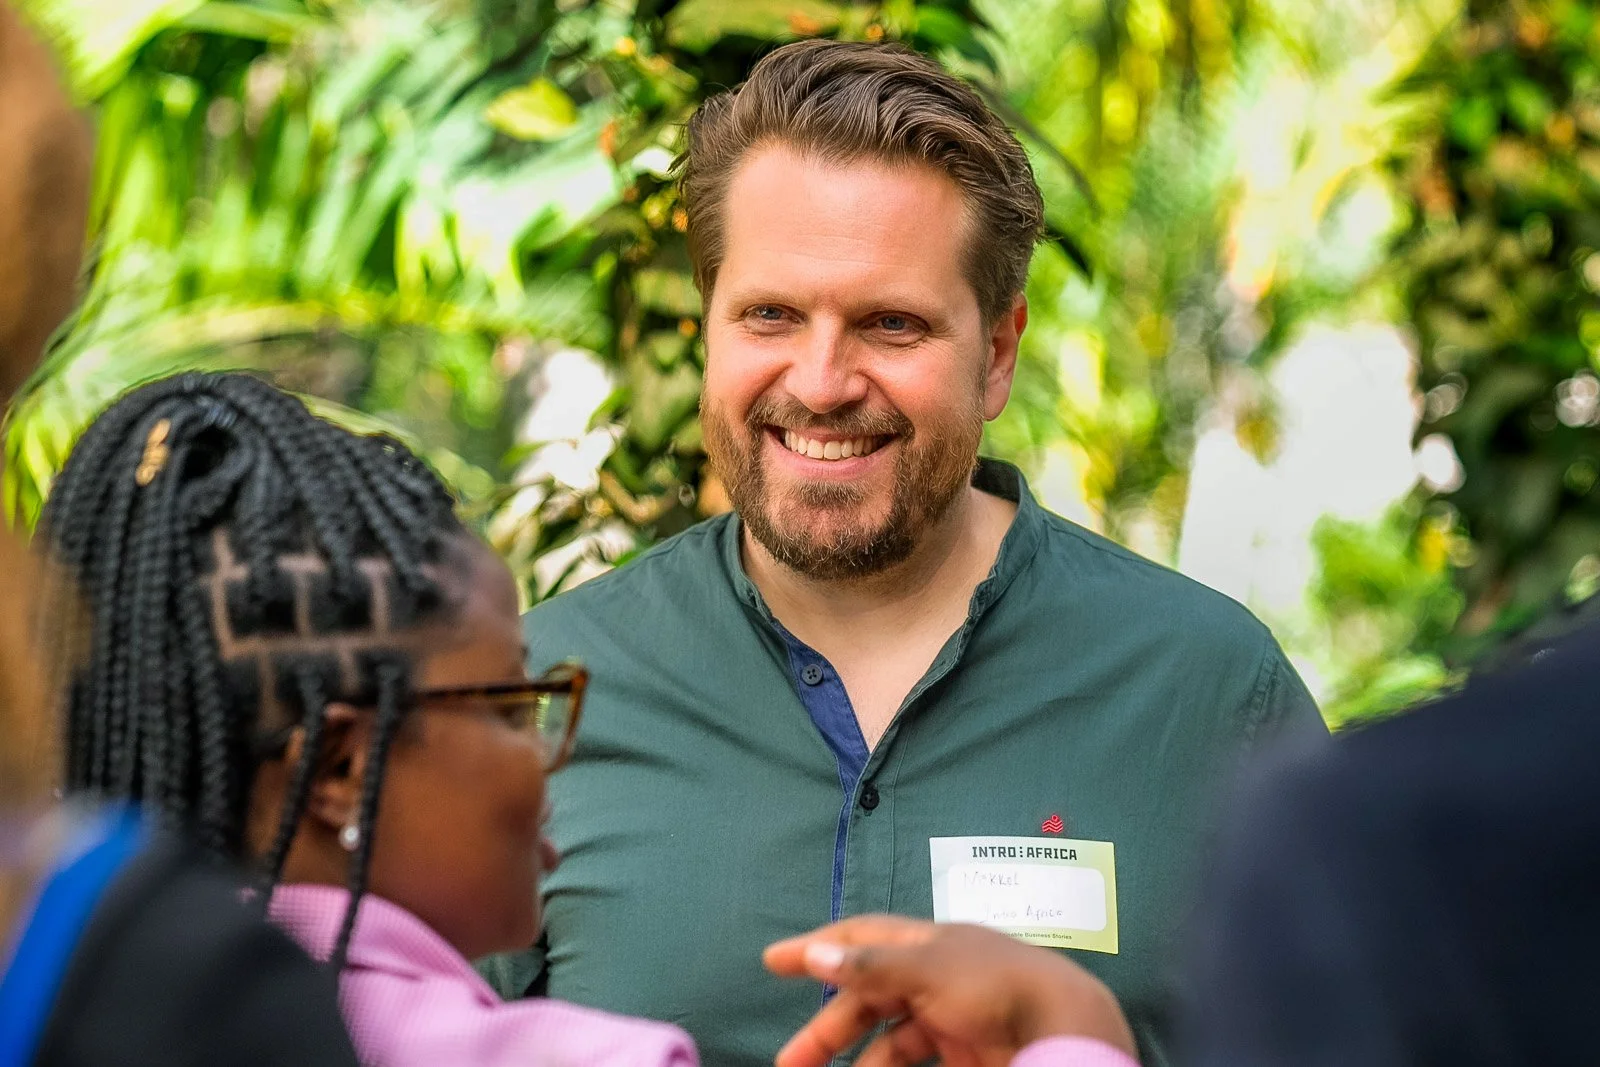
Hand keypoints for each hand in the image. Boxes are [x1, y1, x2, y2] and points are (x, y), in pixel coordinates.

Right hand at [764, 916, 1136, 1066]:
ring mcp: (951, 1015)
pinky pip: (914, 1059)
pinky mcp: (966, 1051)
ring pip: (888, 1038)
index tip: (772, 962)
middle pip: (867, 998)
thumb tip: (817, 953)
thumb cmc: (997, 986)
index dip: (816, 947)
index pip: (859, 938)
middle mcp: (934, 974)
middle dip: (827, 1030)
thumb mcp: (930, 969)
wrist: (1066, 1027)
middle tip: (789, 1062)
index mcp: (925, 943)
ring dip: (856, 1060)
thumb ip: (872, 965)